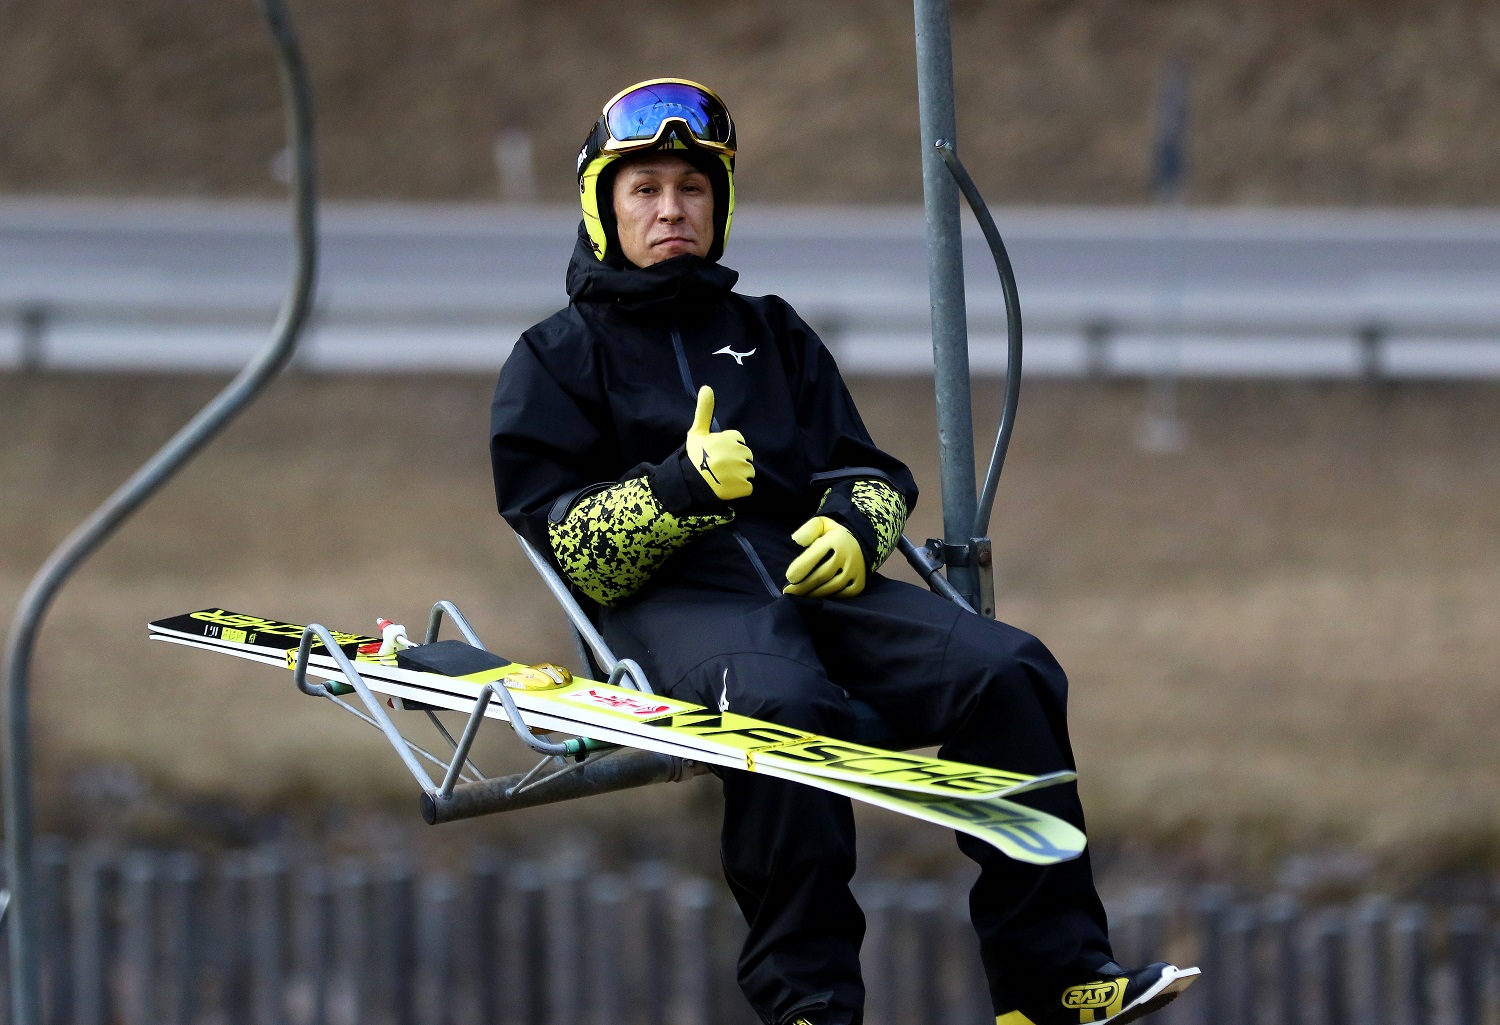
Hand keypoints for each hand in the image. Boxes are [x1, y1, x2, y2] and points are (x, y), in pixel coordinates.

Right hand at [685, 385, 753, 500]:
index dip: (728, 448)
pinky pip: (748, 487)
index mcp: (731, 439)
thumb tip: (707, 387)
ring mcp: (742, 471)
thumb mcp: (697, 432)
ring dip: (738, 476)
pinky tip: (726, 487)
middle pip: (746, 457)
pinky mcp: (743, 487)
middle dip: (735, 461)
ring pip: (748, 472)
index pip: (738, 442)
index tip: (715, 454)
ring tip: (722, 477)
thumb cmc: (693, 456)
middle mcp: (739, 453)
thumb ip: (704, 410)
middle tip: (718, 467)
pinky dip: (739, 489)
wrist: (687, 483)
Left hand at [783, 516, 865, 597]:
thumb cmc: (833, 535)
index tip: (789, 577)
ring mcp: (855, 571)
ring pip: (831, 587)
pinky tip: (817, 597)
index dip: (800, 568)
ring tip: (800, 596)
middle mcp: (848, 556)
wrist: (860, 543)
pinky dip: (829, 598)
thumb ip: (808, 529)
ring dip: (813, 594)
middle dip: (802, 586)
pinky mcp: (860, 584)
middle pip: (821, 576)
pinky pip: (842, 595)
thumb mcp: (821, 524)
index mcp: (836, 540)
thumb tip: (796, 540)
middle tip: (788, 592)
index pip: (814, 556)